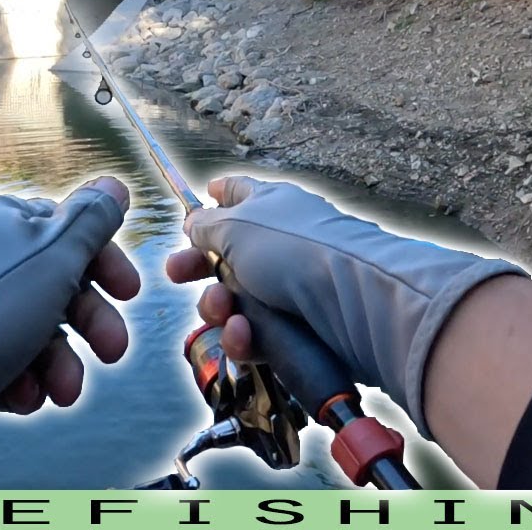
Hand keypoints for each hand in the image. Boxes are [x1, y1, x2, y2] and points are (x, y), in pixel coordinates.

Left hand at [0, 177, 138, 487]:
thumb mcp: (50, 256)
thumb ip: (90, 222)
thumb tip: (112, 185)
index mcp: (7, 224)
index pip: (70, 232)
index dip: (105, 262)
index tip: (130, 292)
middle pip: (58, 285)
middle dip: (90, 321)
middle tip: (111, 351)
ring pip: (34, 332)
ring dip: (60, 362)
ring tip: (62, 391)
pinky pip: (1, 365)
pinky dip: (21, 383)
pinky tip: (22, 399)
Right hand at [166, 176, 524, 437]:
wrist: (354, 298)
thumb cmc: (295, 249)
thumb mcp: (237, 226)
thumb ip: (207, 225)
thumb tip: (194, 219)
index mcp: (271, 205)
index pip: (238, 194)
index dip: (214, 199)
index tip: (198, 203)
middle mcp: (282, 244)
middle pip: (227, 256)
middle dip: (198, 268)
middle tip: (176, 275)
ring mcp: (291, 288)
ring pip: (236, 302)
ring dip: (219, 308)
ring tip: (224, 311)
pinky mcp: (299, 331)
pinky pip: (258, 336)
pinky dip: (246, 337)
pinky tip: (246, 334)